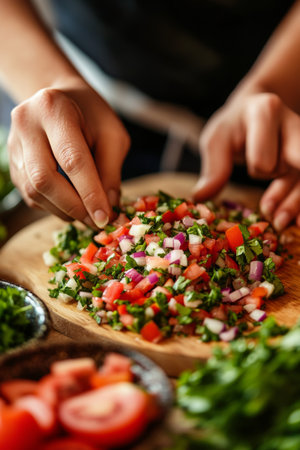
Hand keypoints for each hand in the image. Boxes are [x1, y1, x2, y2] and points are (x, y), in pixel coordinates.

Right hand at [8, 77, 129, 227]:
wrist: (62, 99)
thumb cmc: (92, 116)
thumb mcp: (113, 135)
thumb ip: (111, 170)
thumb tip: (108, 207)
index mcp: (54, 109)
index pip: (72, 160)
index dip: (89, 193)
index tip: (105, 217)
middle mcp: (26, 125)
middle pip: (44, 179)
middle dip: (74, 207)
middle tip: (96, 221)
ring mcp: (14, 145)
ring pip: (34, 191)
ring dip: (63, 210)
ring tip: (87, 214)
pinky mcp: (12, 163)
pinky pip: (30, 195)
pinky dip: (53, 207)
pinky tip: (71, 205)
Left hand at [193, 92, 299, 229]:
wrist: (255, 110)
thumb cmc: (233, 127)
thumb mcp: (217, 140)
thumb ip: (214, 167)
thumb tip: (199, 197)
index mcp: (266, 112)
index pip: (264, 154)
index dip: (259, 167)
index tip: (253, 166)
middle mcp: (292, 125)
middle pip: (299, 161)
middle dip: (293, 191)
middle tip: (279, 215)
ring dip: (294, 204)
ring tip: (278, 222)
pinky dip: (297, 204)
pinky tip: (295, 222)